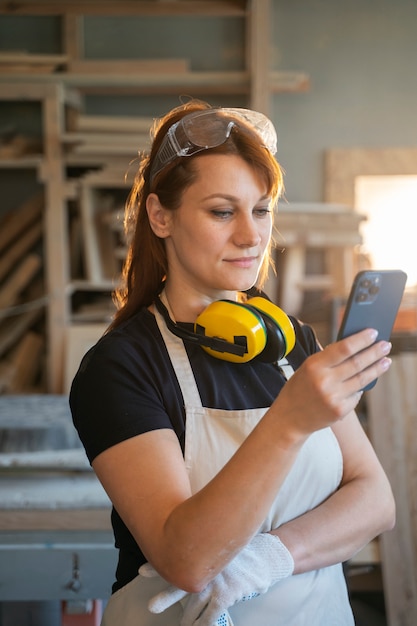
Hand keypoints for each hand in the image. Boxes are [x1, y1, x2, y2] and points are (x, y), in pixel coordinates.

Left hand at [142, 532, 292, 624]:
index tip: (142, 570)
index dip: (159, 564)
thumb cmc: (242, 550)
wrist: (267, 555)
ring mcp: (216, 582)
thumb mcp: (222, 542)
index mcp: (203, 554)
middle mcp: (207, 568)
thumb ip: (207, 546)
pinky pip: (211, 616)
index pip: (177, 559)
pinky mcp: (227, 595)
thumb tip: (187, 545)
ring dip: (186, 619)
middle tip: (151, 607)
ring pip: (194, 605)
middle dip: (165, 597)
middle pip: (181, 584)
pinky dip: (204, 624)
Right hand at [272, 328, 391, 435]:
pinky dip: (360, 387)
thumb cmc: (300, 388)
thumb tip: (355, 347)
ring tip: (386, 360)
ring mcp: (333, 397)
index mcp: (313, 365)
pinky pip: (356, 395)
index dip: (361, 339)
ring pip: (362, 379)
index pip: (344, 348)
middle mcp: (324, 381)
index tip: (373, 333)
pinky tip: (365, 380)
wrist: (289, 417)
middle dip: (374, 352)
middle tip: (385, 345)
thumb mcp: (308, 368)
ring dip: (377, 368)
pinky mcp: (340, 410)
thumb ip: (329, 359)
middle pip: (357, 363)